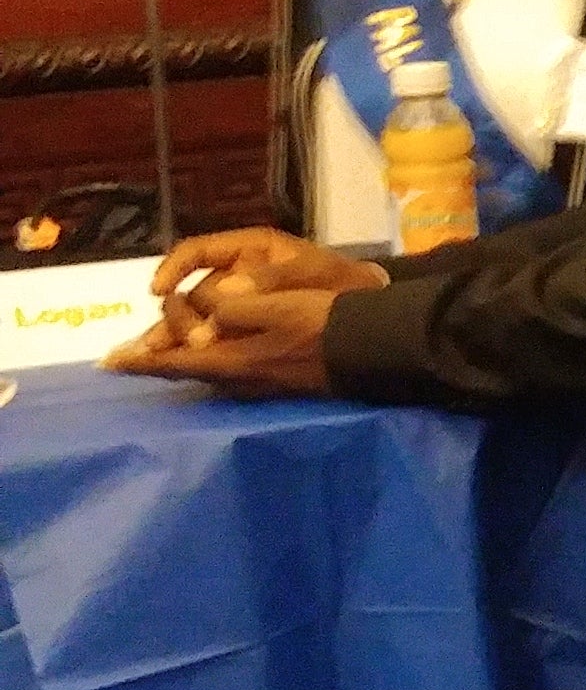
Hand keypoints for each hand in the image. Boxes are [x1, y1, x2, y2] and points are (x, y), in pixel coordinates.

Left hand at [107, 233, 377, 395]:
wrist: (373, 350)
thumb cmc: (323, 323)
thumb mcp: (274, 305)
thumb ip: (232, 307)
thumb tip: (207, 310)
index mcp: (231, 360)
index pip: (172, 361)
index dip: (139, 360)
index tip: (107, 362)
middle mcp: (238, 380)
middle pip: (186, 370)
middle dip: (157, 360)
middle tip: (132, 354)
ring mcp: (259, 384)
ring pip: (206, 372)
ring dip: (182, 361)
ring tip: (163, 353)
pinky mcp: (277, 381)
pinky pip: (226, 372)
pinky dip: (207, 362)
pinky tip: (210, 355)